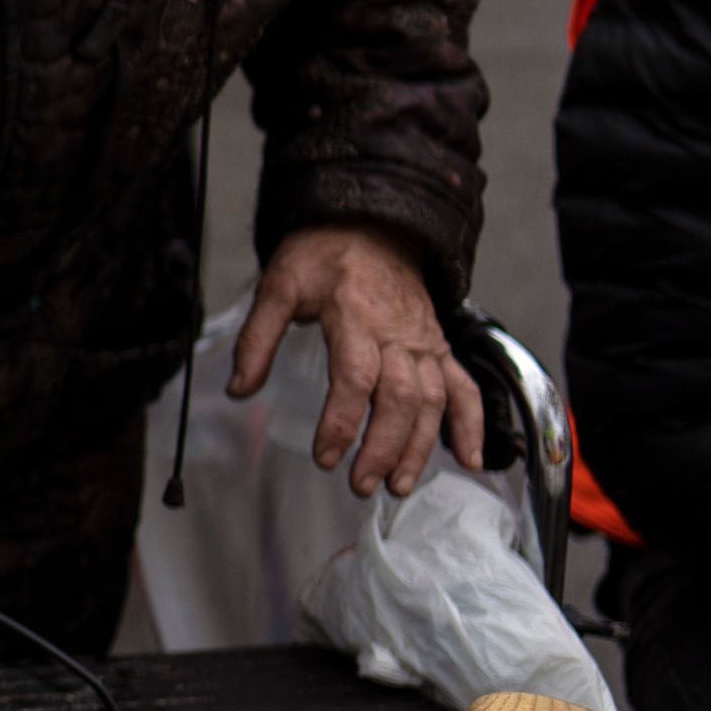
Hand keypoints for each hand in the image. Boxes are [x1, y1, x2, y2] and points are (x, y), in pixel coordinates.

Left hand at [232, 224, 483, 498]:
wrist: (373, 225)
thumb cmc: (323, 256)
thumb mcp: (278, 286)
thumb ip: (257, 339)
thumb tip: (239, 390)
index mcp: (355, 317)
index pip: (355, 378)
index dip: (343, 422)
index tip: (326, 457)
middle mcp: (398, 334)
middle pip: (401, 398)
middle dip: (383, 447)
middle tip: (360, 484)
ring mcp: (425, 343)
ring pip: (434, 400)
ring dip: (420, 447)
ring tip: (398, 484)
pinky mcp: (440, 348)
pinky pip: (464, 388)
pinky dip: (471, 424)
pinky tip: (468, 459)